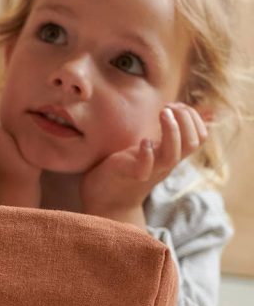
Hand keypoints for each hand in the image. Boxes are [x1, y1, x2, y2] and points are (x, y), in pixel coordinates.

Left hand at [81, 103, 207, 225]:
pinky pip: (144, 168)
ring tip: (163, 112)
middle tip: (169, 107)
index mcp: (170, 155)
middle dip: (186, 120)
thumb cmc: (127, 169)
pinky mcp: (130, 175)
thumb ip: (162, 137)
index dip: (194, 118)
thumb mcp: (150, 150)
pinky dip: (146, 154)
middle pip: (191, 144)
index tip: (176, 105)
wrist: (107, 200)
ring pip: (172, 156)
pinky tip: (144, 140)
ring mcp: (149, 171)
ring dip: (171, 131)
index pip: (198, 138)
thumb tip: (175, 115)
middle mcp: (164, 164)